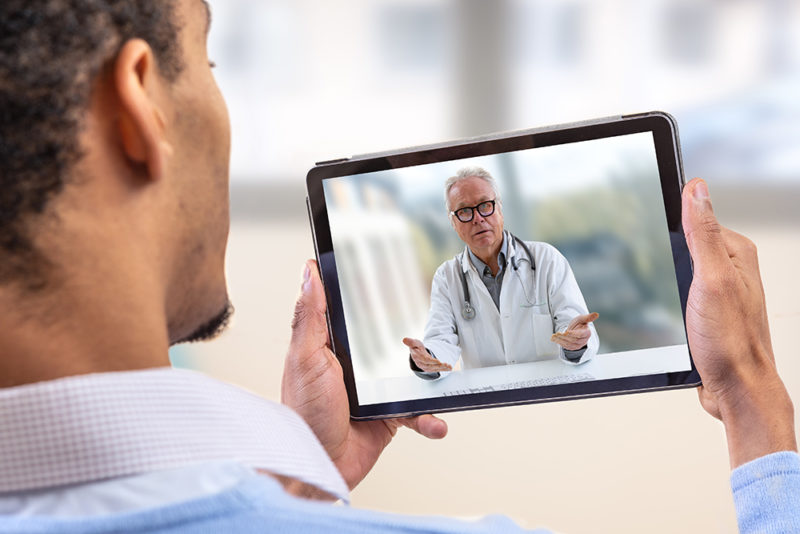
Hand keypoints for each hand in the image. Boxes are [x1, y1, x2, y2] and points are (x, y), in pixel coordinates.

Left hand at [282, 260, 447, 490]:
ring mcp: (374, 390)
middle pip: (389, 340)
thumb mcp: (306, 358)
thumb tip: (309, 272)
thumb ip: (310, 316)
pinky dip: (429, 417)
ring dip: (429, 377)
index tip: (387, 271)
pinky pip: (417, 411)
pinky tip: (435, 419)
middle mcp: (354, 366)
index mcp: (331, 346)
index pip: (351, 312)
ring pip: (410, 374)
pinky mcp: (389, 415)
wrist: (318, 466)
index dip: (366, 293)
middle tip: (433, 326)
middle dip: (413, 336)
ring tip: (443, 373)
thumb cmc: (304, 414)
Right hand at [402, 337, 452, 372]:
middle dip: (439, 365)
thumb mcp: (414, 343)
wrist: (416, 353)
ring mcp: (425, 367)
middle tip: (446, 364)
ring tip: (449, 367)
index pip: (425, 360)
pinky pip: (437, 369)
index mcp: (417, 357)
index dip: (431, 361)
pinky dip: (443, 369)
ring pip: (434, 369)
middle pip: (431, 366)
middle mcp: (421, 363)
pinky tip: (449, 368)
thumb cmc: (416, 347)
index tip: (438, 361)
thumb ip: (410, 342)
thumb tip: (404, 339)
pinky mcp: (429, 368)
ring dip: (442, 368)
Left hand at [550, 312, 598, 349]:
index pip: (580, 334)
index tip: (567, 332)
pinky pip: (566, 347)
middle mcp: (583, 340)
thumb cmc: (579, 324)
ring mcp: (578, 345)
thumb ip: (588, 317)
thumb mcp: (582, 318)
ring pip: (569, 344)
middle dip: (565, 337)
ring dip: (561, 340)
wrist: (575, 329)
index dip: (574, 334)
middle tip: (558, 333)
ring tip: (554, 336)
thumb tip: (596, 314)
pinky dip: (560, 343)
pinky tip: (554, 339)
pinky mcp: (573, 347)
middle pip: (574, 340)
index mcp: (587, 333)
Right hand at [682, 178, 795, 466]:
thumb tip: (696, 190)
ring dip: (666, 280)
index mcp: (737, 252)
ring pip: (681, 268)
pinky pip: (682, 289)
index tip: (652, 228)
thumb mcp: (712, 280)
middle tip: (662, 274)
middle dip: (666, 254)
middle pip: (686, 243)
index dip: (672, 221)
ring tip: (667, 295)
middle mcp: (732, 268)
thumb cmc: (731, 342)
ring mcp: (721, 289)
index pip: (697, 217)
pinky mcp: (710, 308)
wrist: (737, 388)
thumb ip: (703, 234)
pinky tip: (669, 309)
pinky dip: (670, 296)